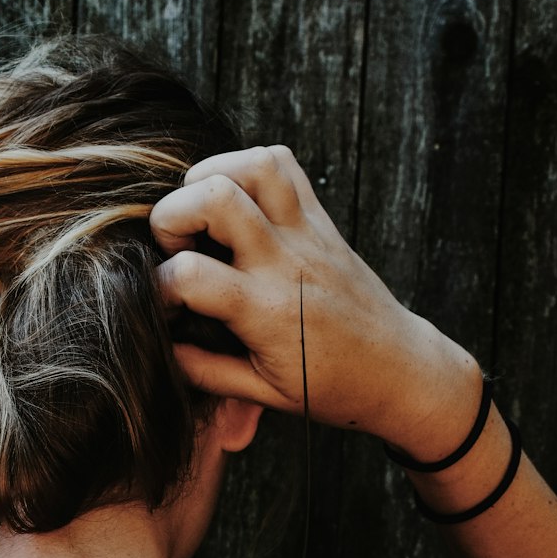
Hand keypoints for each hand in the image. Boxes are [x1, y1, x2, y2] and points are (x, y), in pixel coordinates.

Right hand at [150, 146, 479, 453]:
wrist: (398, 369)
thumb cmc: (331, 387)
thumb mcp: (262, 393)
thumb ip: (205, 372)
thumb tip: (163, 344)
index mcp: (266, 312)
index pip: (189, 274)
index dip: (158, 287)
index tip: (167, 306)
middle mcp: (285, 261)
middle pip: (214, 196)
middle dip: (171, 215)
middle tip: (176, 249)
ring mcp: (306, 233)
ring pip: (253, 164)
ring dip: (211, 177)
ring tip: (202, 216)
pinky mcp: (321, 219)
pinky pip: (284, 164)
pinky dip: (249, 167)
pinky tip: (237, 201)